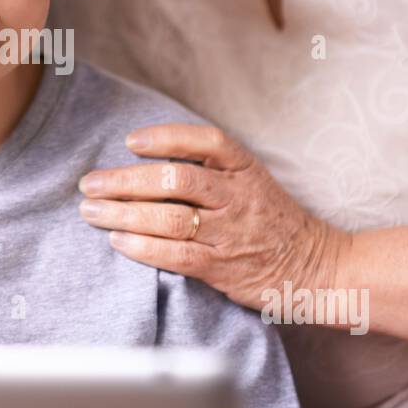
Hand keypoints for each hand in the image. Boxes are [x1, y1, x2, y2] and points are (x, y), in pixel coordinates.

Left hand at [77, 123, 350, 310]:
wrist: (317, 269)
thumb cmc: (274, 223)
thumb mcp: (252, 184)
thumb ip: (212, 171)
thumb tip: (149, 161)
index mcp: (246, 170)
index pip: (207, 141)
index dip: (166, 137)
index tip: (131, 141)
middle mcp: (238, 197)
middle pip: (176, 178)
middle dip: (126, 180)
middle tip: (90, 184)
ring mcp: (231, 233)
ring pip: (170, 217)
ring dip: (124, 213)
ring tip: (92, 211)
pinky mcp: (223, 267)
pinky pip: (177, 254)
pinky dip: (142, 246)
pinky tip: (117, 240)